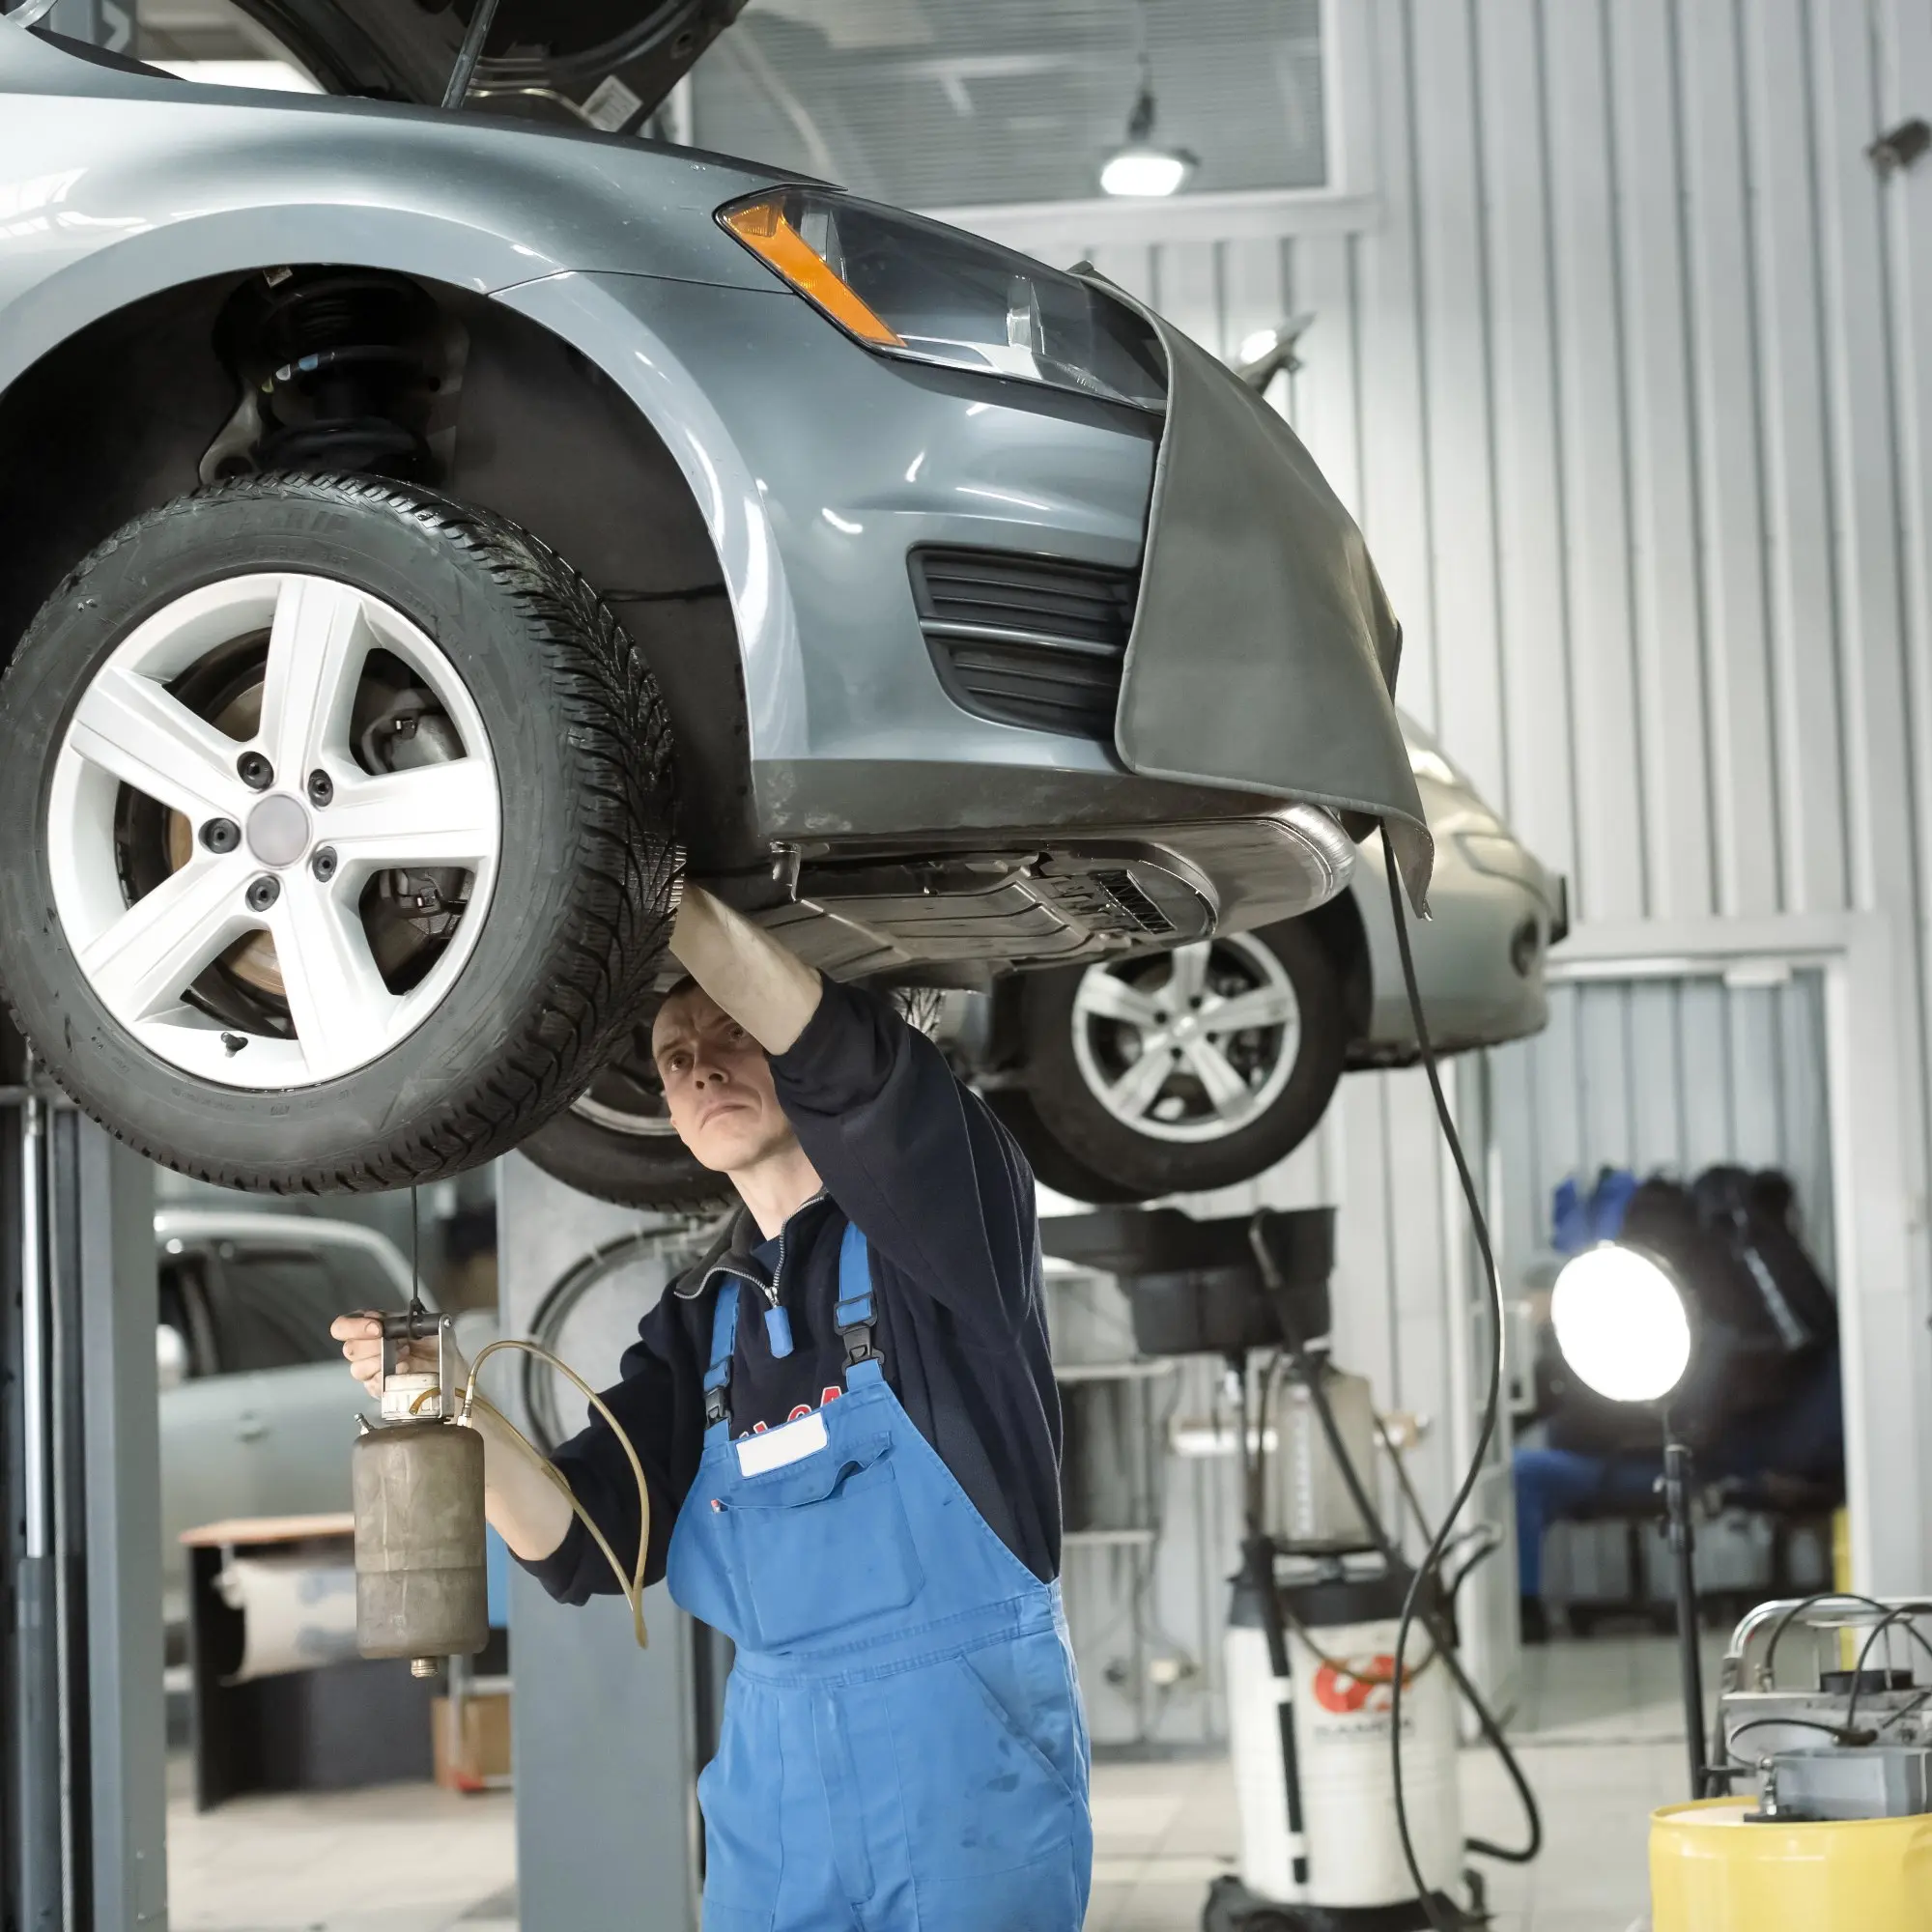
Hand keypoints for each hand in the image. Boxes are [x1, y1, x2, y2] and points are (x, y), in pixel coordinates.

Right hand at [330, 1311, 467, 1399]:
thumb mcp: (420, 1323)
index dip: (354, 1327)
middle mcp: (366, 1350)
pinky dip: (388, 1376)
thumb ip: (398, 1319)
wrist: (448, 1366)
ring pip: (357, 1369)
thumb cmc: (433, 1343)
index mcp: (370, 1328)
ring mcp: (370, 1371)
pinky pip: (372, 1385)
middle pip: (349, 1349)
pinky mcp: (378, 1389)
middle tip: (398, 1343)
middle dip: (375, 1345)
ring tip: (404, 1355)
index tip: (377, 1328)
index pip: (342, 1327)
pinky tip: (404, 1369)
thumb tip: (381, 1318)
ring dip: (382, 1361)